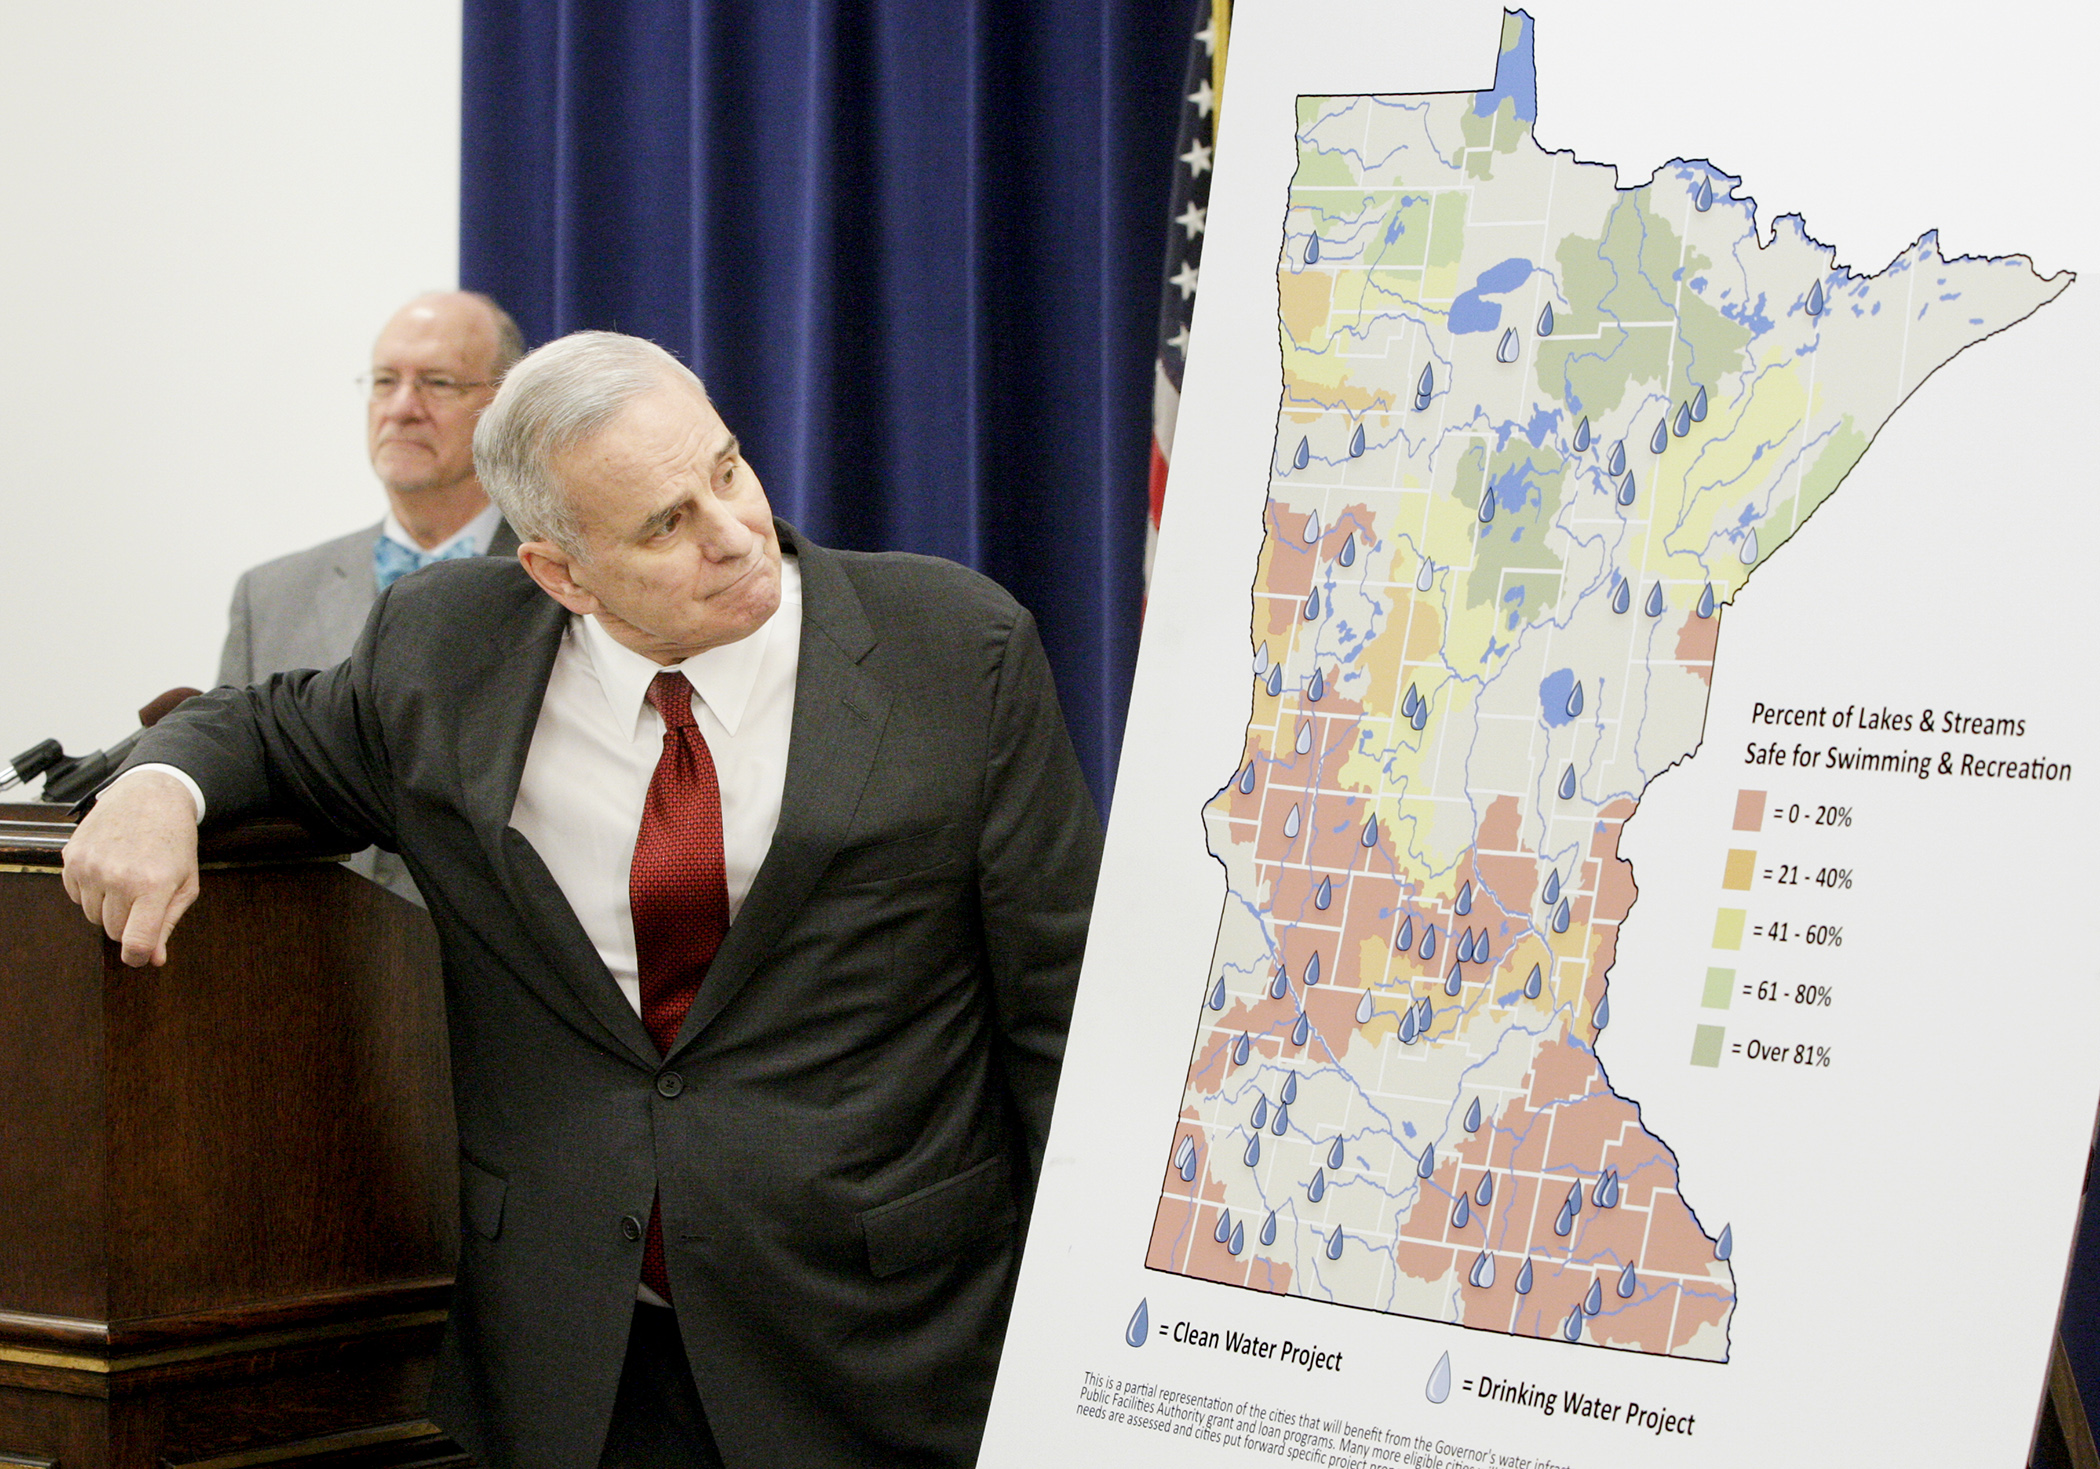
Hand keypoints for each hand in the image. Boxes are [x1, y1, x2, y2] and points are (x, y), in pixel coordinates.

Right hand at [60, 770, 201, 966]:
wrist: (150, 795)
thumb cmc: (175, 842)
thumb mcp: (186, 883)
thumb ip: (168, 923)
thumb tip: (153, 960)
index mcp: (152, 885)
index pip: (134, 942)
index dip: (136, 956)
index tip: (139, 955)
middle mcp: (117, 877)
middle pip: (113, 931)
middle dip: (129, 923)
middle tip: (144, 897)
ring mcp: (90, 867)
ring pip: (92, 916)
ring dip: (109, 906)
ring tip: (128, 878)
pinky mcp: (71, 857)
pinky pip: (75, 896)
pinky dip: (91, 890)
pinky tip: (109, 868)